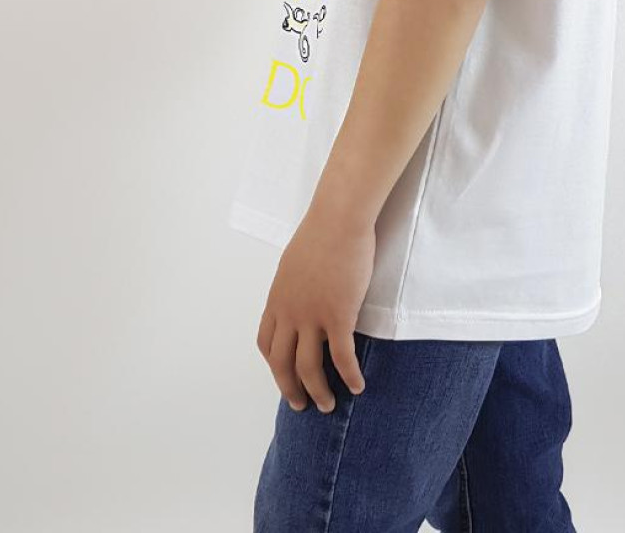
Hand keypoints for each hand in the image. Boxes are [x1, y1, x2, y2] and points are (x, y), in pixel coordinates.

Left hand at [256, 201, 375, 413]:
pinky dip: (349, 375)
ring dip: (318, 392)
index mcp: (277, 299)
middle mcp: (289, 313)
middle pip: (282, 364)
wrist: (338, 219)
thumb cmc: (321, 233)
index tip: (285, 374)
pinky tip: (358, 385)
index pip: (266, 343)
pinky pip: (342, 357)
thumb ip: (294, 287)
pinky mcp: (338, 315)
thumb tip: (302, 298)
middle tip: (302, 404)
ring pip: (308, 368)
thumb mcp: (294, 263)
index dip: (274, 364)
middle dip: (290, 389)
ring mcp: (312, 316)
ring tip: (328, 404)